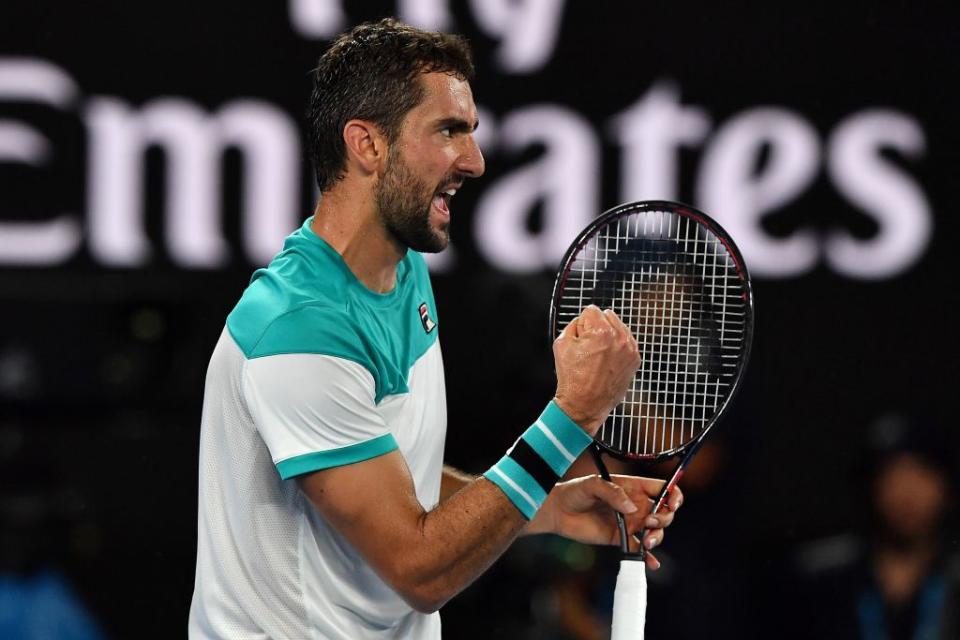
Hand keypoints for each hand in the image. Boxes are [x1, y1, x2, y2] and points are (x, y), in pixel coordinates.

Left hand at [525, 474, 683, 570]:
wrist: (560, 512)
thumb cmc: (575, 492)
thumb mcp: (592, 484)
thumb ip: (612, 492)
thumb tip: (631, 507)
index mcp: (633, 487)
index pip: (661, 489)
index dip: (673, 494)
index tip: (672, 503)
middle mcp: (636, 505)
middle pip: (664, 512)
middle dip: (664, 518)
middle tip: (650, 521)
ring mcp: (630, 523)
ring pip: (655, 531)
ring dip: (658, 537)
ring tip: (647, 541)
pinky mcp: (621, 539)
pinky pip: (639, 549)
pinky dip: (648, 557)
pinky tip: (651, 562)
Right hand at [553, 306, 640, 434]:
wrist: (585, 405)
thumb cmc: (572, 378)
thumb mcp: (561, 344)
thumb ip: (573, 325)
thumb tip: (583, 320)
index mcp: (601, 332)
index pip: (591, 310)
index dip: (581, 324)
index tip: (580, 339)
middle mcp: (619, 338)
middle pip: (607, 315)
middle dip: (596, 327)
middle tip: (588, 347)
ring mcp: (630, 349)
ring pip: (619, 327)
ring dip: (608, 335)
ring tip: (598, 355)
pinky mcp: (635, 360)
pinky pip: (626, 342)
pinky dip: (617, 347)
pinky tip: (607, 360)